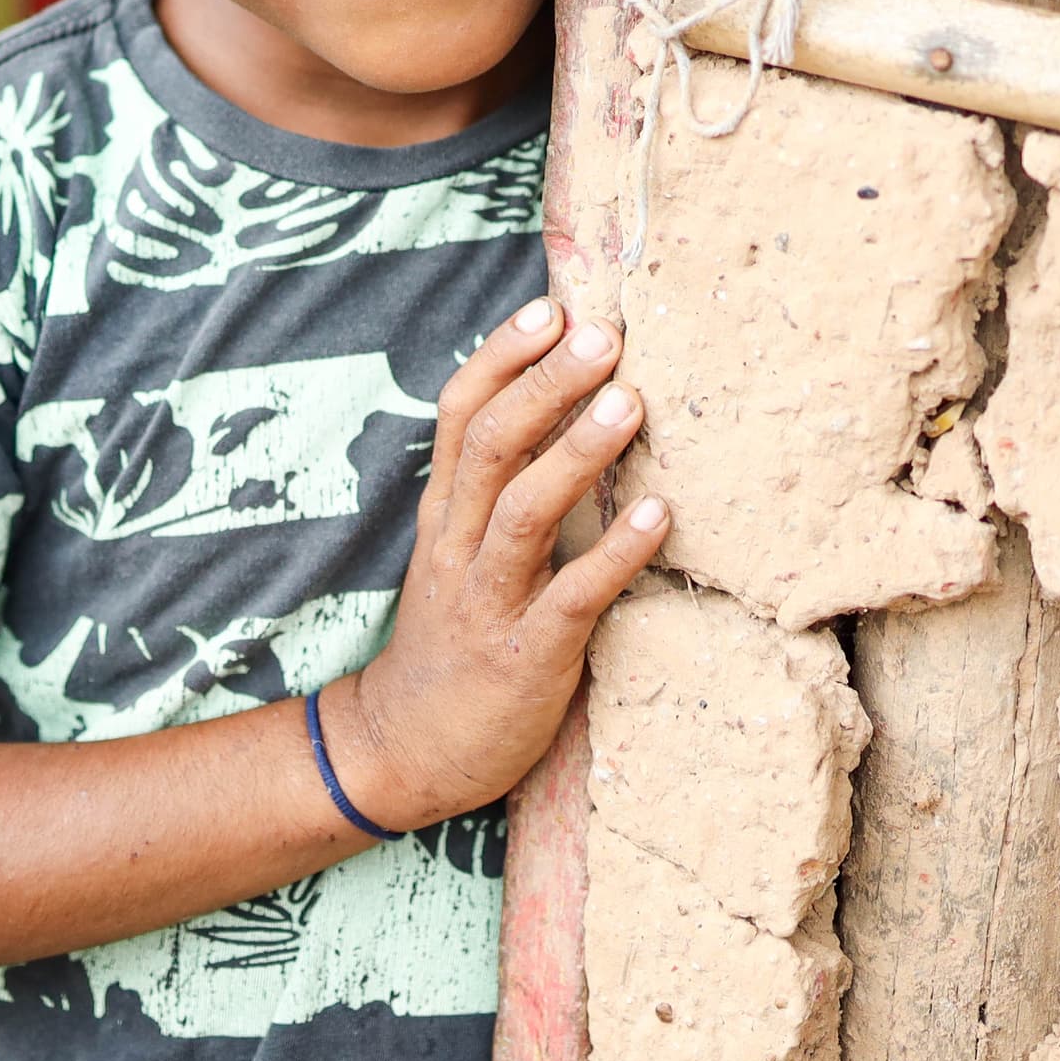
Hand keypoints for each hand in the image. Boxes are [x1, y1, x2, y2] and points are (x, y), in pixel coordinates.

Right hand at [325, 299, 667, 832]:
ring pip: (524, 511)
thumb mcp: (455, 556)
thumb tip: (561, 416)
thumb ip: (496, 494)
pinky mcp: (523, 658)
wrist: (402, 752)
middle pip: (492, 446)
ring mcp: (487, 602)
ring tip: (630, 402)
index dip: (501, 358)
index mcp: (443, 516)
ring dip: (578, 452)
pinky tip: (657, 513)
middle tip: (603, 336)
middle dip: (546, 385)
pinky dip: (616, 552)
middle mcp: (458, 547)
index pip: (460, 417)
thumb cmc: (449, 645)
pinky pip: (571, 597)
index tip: (548, 309)